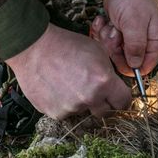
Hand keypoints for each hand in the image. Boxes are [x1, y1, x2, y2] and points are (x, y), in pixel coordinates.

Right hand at [5, 23, 131, 119]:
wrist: (33, 47)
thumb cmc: (67, 45)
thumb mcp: (98, 51)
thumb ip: (110, 72)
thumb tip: (116, 85)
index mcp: (104, 82)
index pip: (123, 102)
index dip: (122, 98)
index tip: (118, 97)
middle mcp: (89, 98)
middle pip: (105, 112)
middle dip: (103, 103)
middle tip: (94, 91)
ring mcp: (71, 108)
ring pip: (83, 111)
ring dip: (80, 102)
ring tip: (69, 83)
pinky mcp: (55, 113)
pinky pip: (65, 112)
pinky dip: (64, 104)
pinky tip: (57, 88)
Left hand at [91, 0, 157, 75]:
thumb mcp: (134, 23)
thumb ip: (135, 47)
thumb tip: (135, 68)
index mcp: (157, 43)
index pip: (144, 68)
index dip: (129, 64)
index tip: (119, 50)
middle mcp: (147, 43)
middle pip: (127, 61)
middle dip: (115, 49)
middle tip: (113, 32)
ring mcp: (133, 38)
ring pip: (115, 52)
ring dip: (107, 39)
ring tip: (109, 24)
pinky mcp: (121, 34)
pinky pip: (108, 43)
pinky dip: (102, 32)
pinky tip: (104, 21)